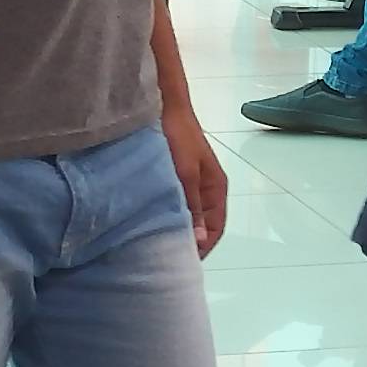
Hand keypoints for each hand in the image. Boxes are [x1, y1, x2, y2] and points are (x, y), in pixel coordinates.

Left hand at [165, 108, 228, 257]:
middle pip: (201, 223)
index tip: (182, 262)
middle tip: (165, 255)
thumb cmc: (178, 137)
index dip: (202, 247)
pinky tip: (150, 218)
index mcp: (216, 188)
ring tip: (156, 241)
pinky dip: (166, 211)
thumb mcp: (186, 175)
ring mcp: (191, 181)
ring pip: (186, 213)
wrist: (163, 104)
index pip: (215, 228)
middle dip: (188, 239)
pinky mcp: (175, 175)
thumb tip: (198, 242)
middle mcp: (206, 188)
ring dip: (176, 225)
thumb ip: (192, 207)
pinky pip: (174, 201)